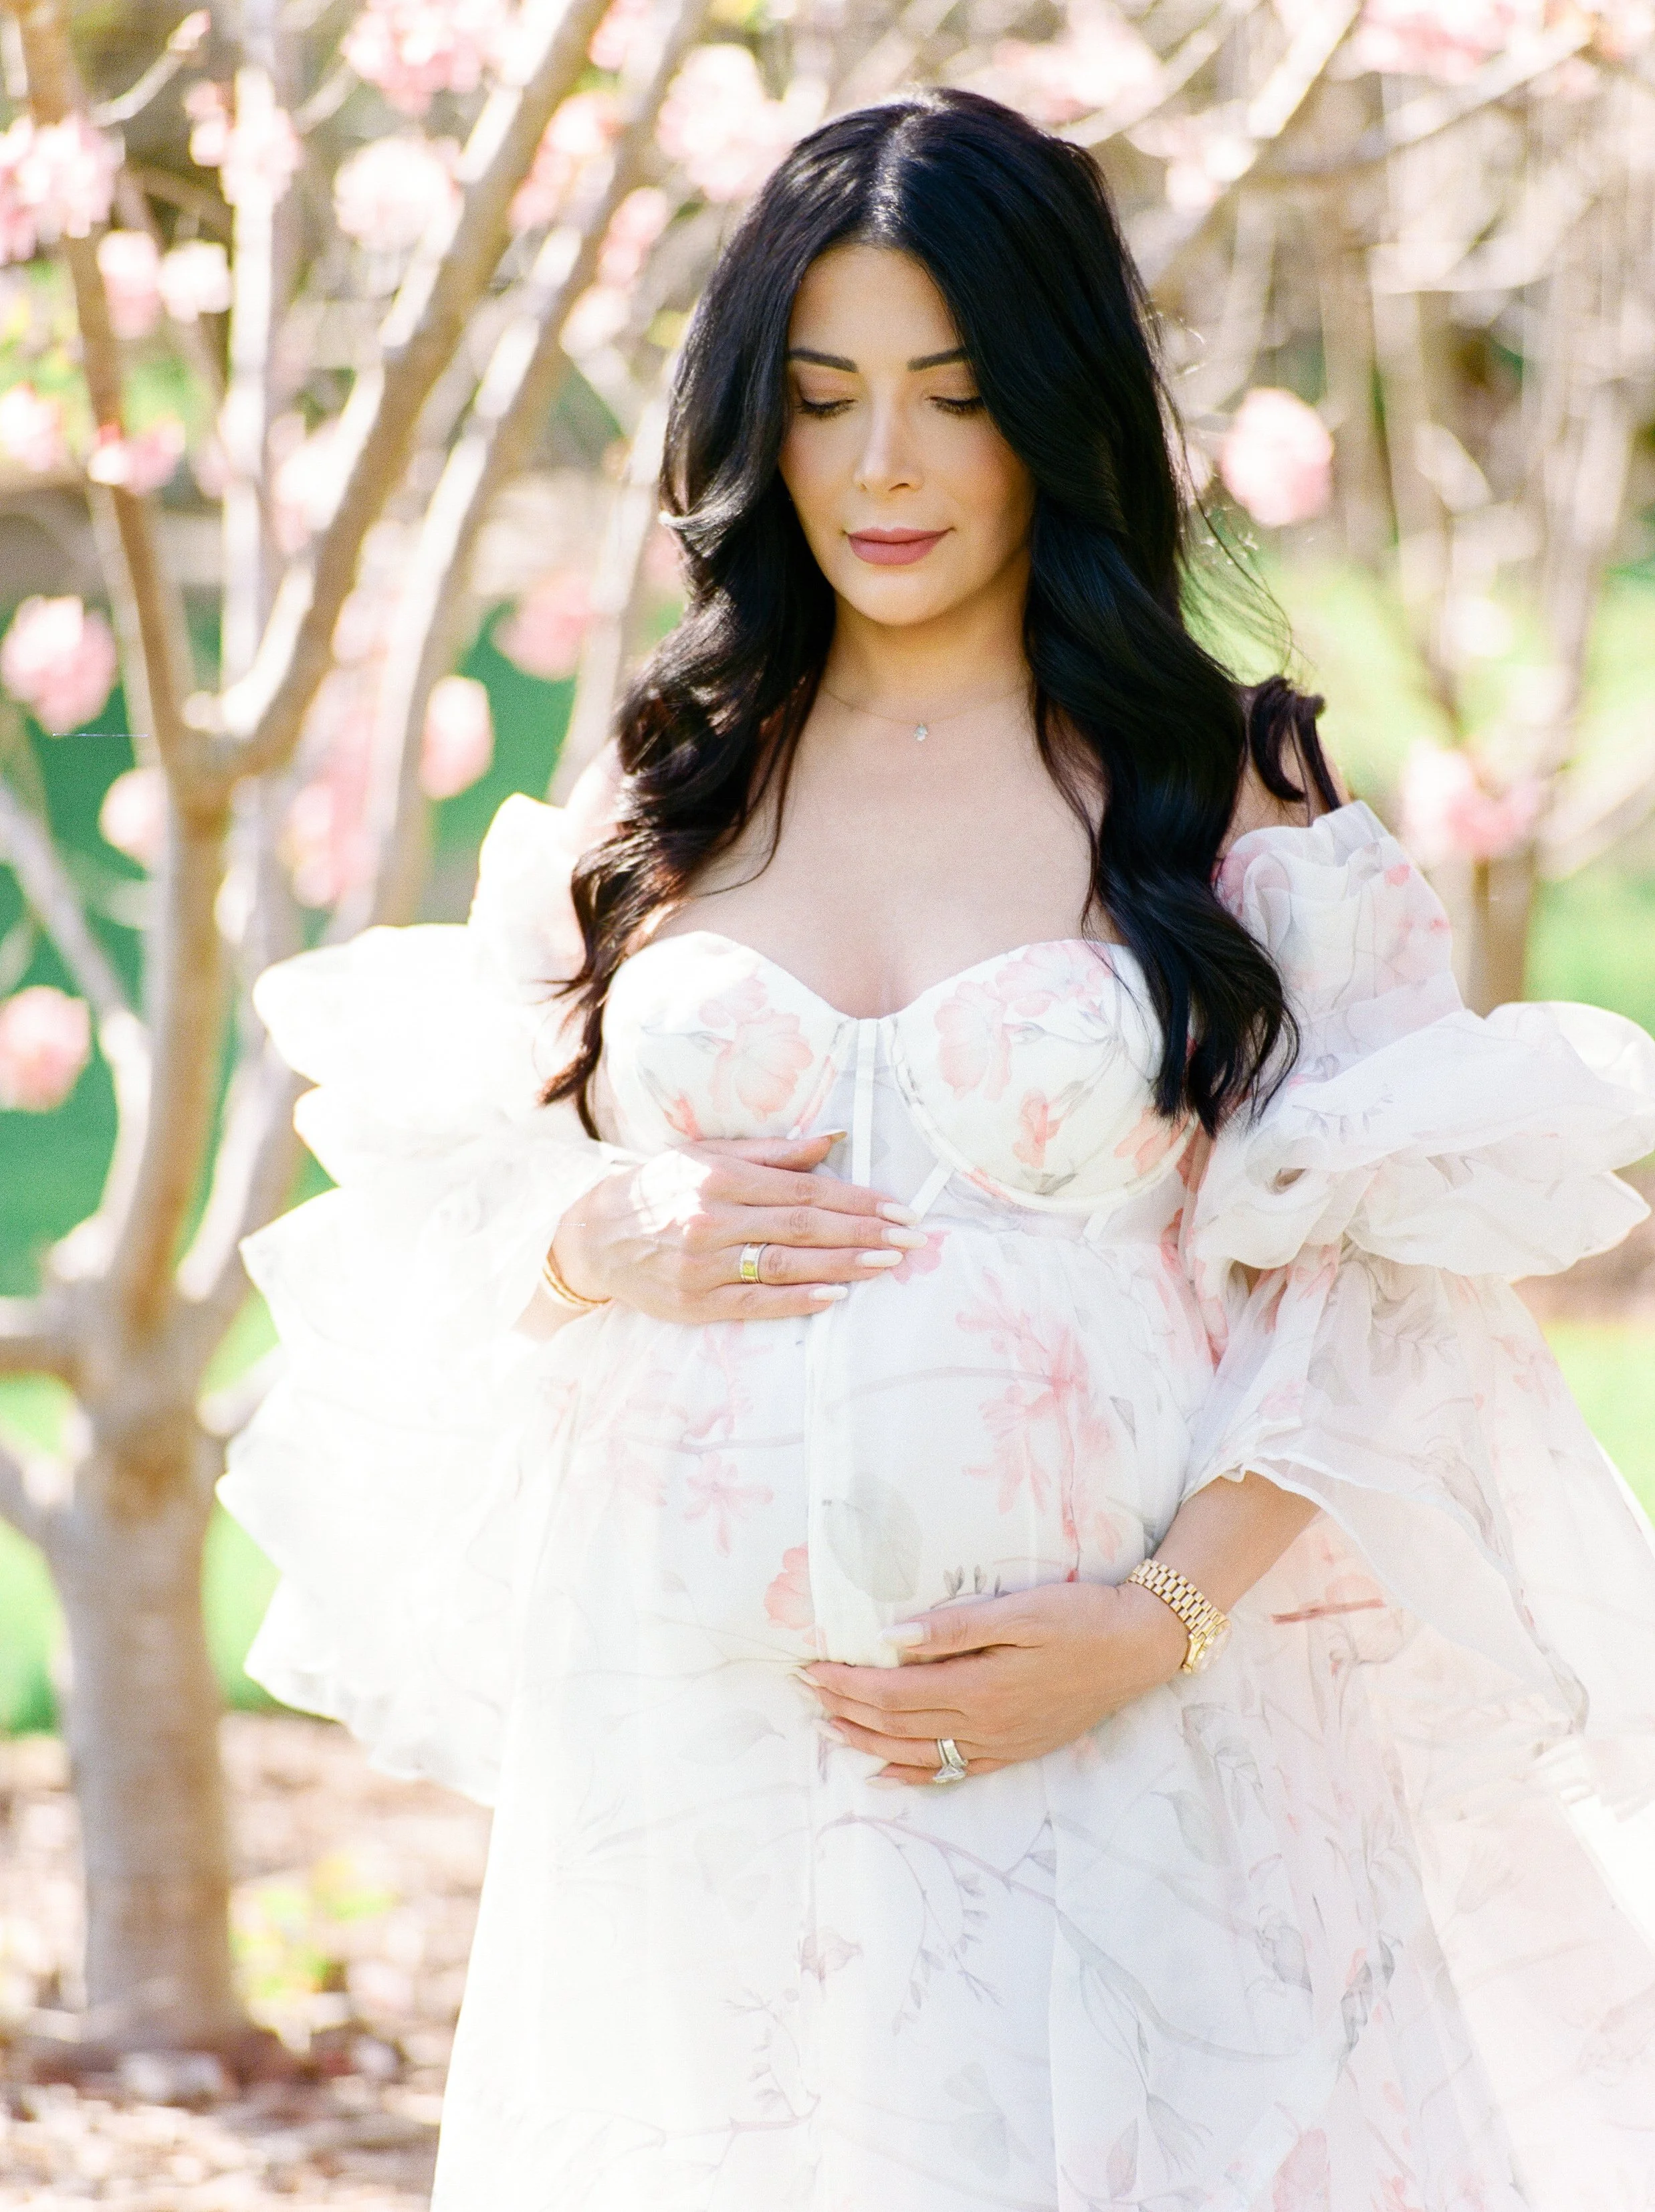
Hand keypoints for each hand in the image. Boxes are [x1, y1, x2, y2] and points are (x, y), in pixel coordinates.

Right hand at [551, 1131, 925, 1322]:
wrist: (594, 1237)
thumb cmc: (660, 1189)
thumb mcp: (707, 1156)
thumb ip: (772, 1152)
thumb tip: (834, 1139)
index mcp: (720, 1178)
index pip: (804, 1190)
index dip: (857, 1201)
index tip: (900, 1208)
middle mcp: (711, 1219)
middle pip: (803, 1227)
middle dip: (864, 1232)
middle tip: (911, 1239)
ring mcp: (702, 1265)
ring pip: (785, 1265)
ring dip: (843, 1266)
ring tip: (888, 1264)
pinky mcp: (694, 1303)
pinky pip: (756, 1303)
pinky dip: (798, 1300)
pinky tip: (836, 1297)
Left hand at [803, 1580, 1187, 1782]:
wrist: (1139, 1649)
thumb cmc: (1080, 1618)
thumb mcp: (1019, 1610)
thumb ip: (955, 1626)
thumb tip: (892, 1635)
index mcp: (979, 1687)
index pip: (892, 1691)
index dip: (848, 1683)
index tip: (812, 1667)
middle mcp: (984, 1724)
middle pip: (896, 1724)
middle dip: (847, 1709)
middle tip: (807, 1691)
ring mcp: (1000, 1744)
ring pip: (917, 1752)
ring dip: (867, 1743)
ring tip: (828, 1727)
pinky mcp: (1015, 1750)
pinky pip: (954, 1772)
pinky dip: (913, 1774)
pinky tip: (886, 1772)